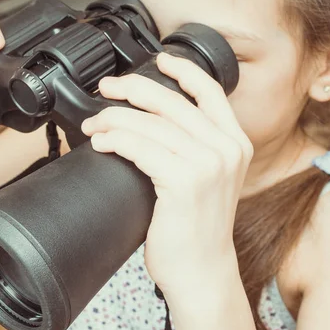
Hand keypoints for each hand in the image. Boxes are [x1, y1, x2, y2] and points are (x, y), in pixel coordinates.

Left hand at [81, 53, 252, 296]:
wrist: (202, 270)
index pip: (210, 91)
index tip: (160, 58)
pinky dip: (114, 140)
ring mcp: (208, 164)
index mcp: (235, 142)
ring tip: (93, 125)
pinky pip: (139, 147)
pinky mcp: (184, 180)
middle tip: (106, 89)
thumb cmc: (197, 228)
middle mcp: (226, 148)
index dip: (183, 70)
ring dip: (113, 119)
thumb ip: (194, 147)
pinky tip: (101, 143)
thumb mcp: (208, 179)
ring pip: (150, 123)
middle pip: (171, 101)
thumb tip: (150, 122)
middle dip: (132, 89)